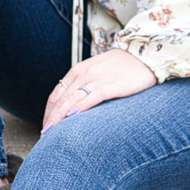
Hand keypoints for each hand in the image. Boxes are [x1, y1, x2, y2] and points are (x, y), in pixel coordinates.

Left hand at [41, 48, 157, 130]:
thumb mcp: (98, 71)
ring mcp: (97, 79)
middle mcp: (84, 73)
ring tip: (53, 133)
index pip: (56, 95)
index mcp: (78, 71)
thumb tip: (73, 105)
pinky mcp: (111, 85)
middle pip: (60, 100)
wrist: (145, 54)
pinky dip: (79, 108)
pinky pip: (90, 98)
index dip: (48, 113)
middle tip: (45, 136)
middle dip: (51, 119)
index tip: (46, 127)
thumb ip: (84, 84)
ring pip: (71, 100)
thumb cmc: (123, 66)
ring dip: (59, 118)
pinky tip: (71, 118)